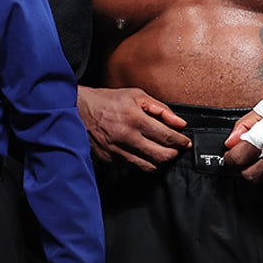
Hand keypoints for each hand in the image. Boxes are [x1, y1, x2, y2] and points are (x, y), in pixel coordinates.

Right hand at [76, 85, 190, 171]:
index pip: (167, 137)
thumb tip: (180, 123)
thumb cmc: (107, 101)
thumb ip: (161, 109)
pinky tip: (144, 154)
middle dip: (173, 154)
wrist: (77, 110)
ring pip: (149, 166)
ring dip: (160, 161)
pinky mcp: (110, 159)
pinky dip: (143, 163)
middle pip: (161, 156)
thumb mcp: (136, 96)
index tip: (185, 142)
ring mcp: (117, 151)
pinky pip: (133, 167)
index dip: (181, 142)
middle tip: (176, 149)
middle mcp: (126, 137)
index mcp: (135, 119)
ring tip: (162, 153)